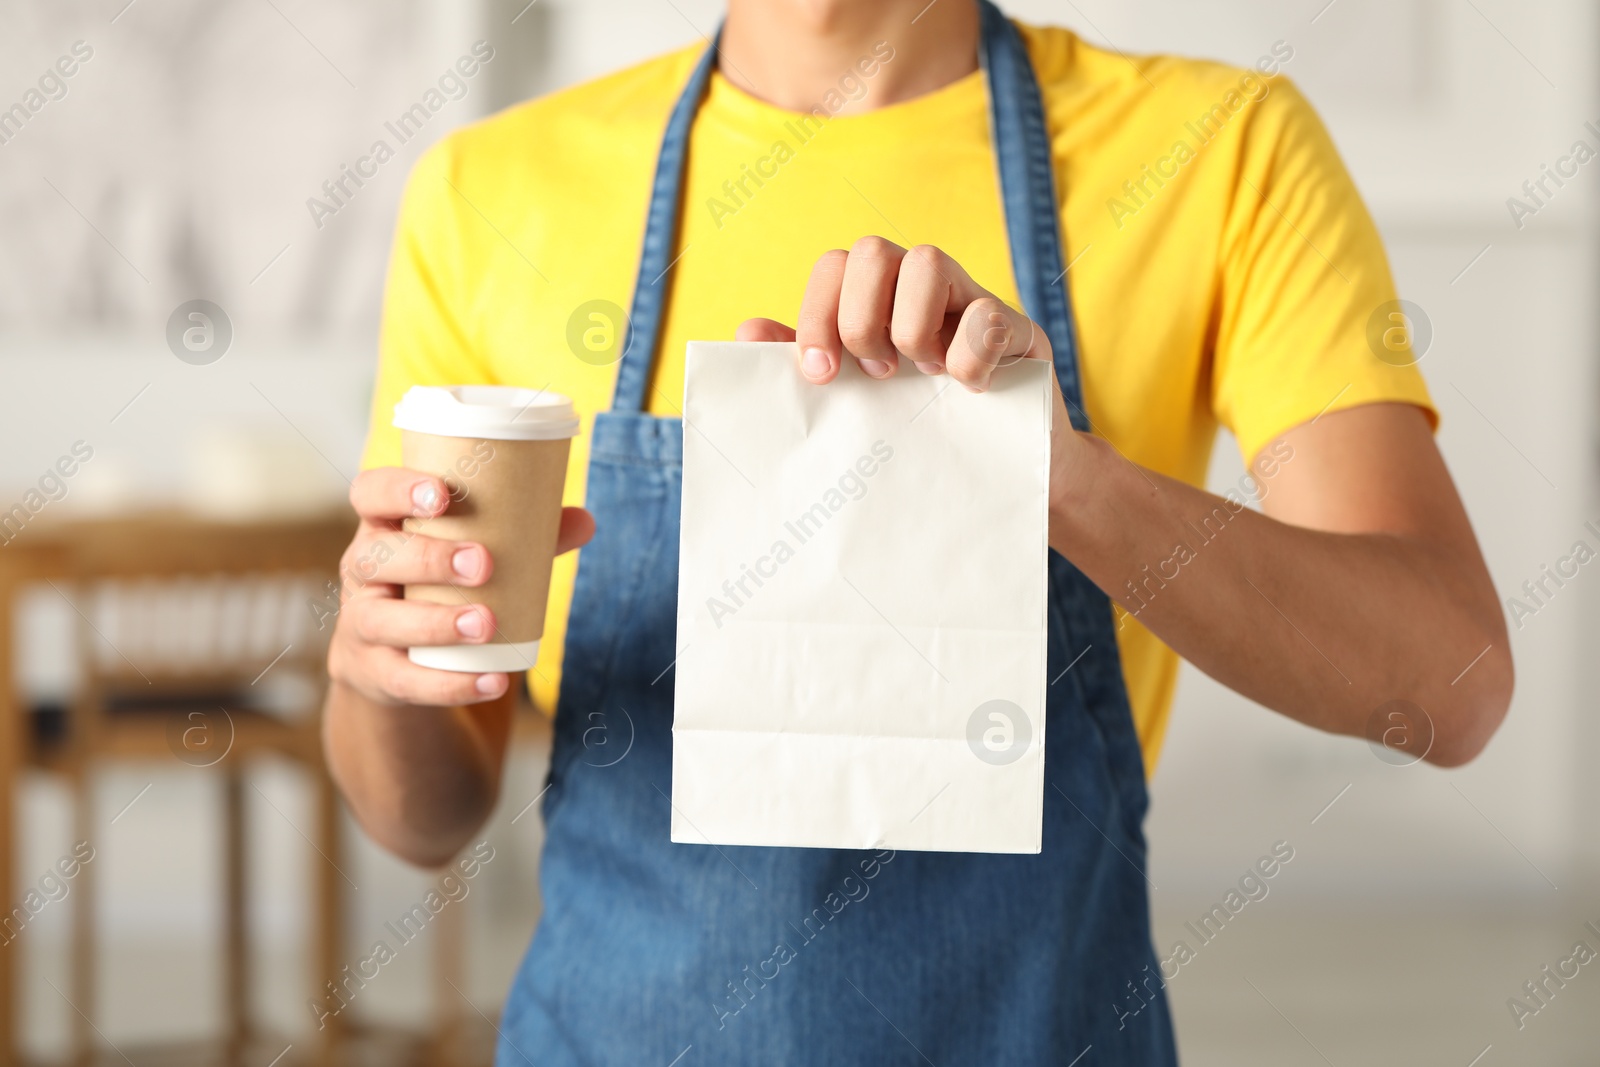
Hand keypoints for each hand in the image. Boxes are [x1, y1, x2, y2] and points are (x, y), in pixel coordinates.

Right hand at [328, 467, 593, 707]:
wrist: (399, 664)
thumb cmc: (440, 589)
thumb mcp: (469, 559)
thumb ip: (525, 538)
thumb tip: (584, 520)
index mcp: (384, 528)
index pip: (369, 494)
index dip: (397, 489)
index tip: (441, 494)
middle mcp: (362, 572)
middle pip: (375, 558)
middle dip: (428, 559)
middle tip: (482, 563)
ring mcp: (359, 625)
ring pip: (380, 621)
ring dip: (435, 622)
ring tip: (486, 623)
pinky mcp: (372, 673)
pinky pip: (404, 682)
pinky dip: (449, 685)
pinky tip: (492, 683)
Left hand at [737, 236, 1088, 513]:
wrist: (998, 476)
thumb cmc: (918, 428)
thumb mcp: (856, 398)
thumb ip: (811, 363)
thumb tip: (749, 332)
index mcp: (878, 299)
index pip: (833, 268)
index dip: (817, 315)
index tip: (819, 375)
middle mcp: (920, 287)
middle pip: (871, 252)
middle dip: (859, 320)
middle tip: (876, 374)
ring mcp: (970, 300)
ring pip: (927, 261)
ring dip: (911, 328)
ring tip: (923, 375)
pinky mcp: (1016, 328)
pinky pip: (986, 313)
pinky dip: (969, 357)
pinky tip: (971, 390)